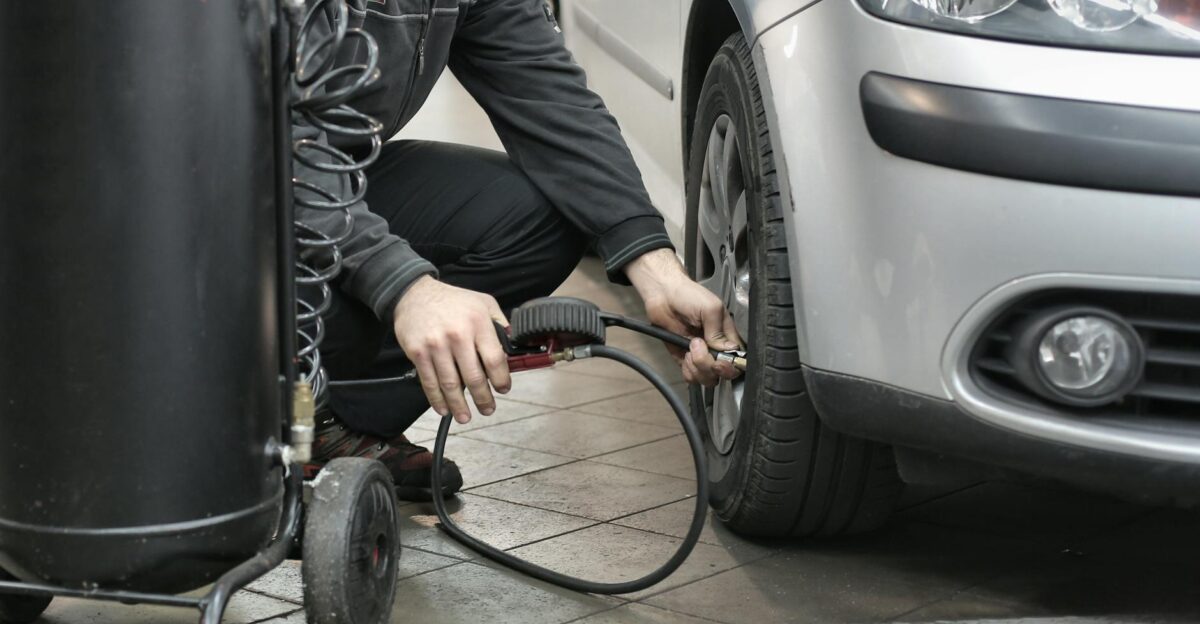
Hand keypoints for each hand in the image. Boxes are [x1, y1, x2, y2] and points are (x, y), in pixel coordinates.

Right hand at [392, 276, 509, 422]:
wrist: (414, 293)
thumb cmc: (453, 300)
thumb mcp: (483, 302)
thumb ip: (499, 323)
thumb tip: (512, 347)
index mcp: (478, 323)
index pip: (494, 359)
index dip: (501, 379)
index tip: (503, 389)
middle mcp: (458, 335)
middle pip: (474, 377)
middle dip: (483, 398)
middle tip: (488, 409)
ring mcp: (436, 345)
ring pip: (451, 384)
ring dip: (459, 405)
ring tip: (466, 417)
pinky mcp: (418, 353)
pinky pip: (429, 382)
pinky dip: (437, 399)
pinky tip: (443, 408)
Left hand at [624, 248, 742, 385]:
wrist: (663, 295)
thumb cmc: (688, 295)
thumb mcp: (710, 308)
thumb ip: (718, 331)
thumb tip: (727, 350)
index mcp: (727, 335)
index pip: (737, 360)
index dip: (730, 365)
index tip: (720, 360)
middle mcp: (715, 348)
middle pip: (722, 373)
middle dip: (710, 365)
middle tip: (698, 346)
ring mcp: (700, 355)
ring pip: (707, 378)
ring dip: (697, 366)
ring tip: (690, 346)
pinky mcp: (684, 359)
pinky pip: (691, 377)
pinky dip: (687, 370)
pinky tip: (684, 354)